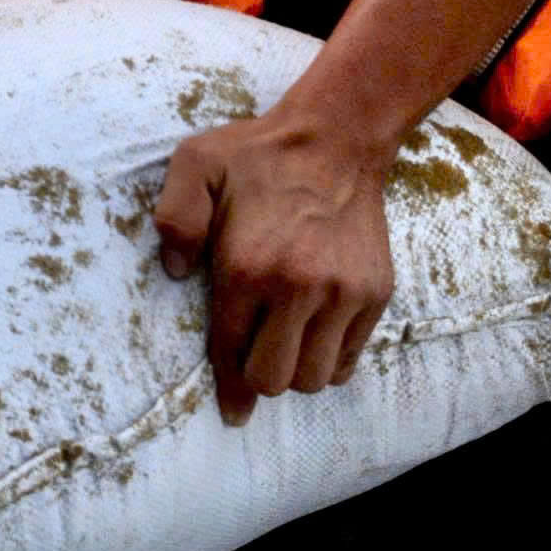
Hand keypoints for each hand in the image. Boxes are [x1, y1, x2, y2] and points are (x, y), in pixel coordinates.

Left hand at [154, 105, 394, 425]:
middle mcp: (298, 287)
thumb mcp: (195, 164)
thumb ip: (175, 218)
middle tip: (256, 356)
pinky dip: (330, 361)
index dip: (228, 389)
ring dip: (296, 372)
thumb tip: (177, 273)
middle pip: (275, 380)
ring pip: (314, 379)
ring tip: (286, 345)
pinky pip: (349, 360)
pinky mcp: (375, 293)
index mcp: (248, 267)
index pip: (231, 352)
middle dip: (260, 378)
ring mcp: (342, 293)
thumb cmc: (258, 154)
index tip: (233, 412)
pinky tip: (315, 336)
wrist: (337, 138)